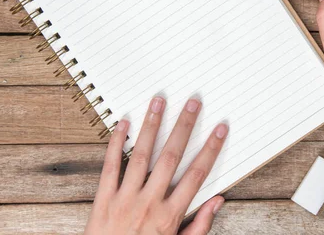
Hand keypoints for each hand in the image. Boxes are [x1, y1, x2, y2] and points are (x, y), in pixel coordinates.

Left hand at [85, 97, 227, 234]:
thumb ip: (199, 225)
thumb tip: (217, 201)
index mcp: (169, 216)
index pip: (196, 175)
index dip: (210, 149)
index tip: (219, 130)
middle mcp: (149, 203)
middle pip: (171, 157)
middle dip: (184, 127)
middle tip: (193, 104)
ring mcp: (125, 198)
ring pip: (141, 155)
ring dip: (152, 126)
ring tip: (159, 102)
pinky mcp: (103, 199)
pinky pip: (110, 166)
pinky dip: (115, 143)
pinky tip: (122, 124)